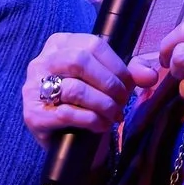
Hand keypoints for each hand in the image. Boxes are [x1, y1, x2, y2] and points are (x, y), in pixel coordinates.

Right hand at [23, 32, 150, 147]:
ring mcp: (33, 89)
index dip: (117, 65)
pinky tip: (100, 125)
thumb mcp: (110, 83)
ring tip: (114, 115)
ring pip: (74, 89)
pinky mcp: (34, 115)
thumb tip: (151, 75)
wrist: (69, 140)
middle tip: (122, 100)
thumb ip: (130, 74)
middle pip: (80, 61)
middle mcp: (41, 62)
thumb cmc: (88, 104)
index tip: (129, 84)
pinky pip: (67, 113)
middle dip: (109, 83)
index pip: (92, 44)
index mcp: (59, 44)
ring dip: (103, 104)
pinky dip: (91, 120)